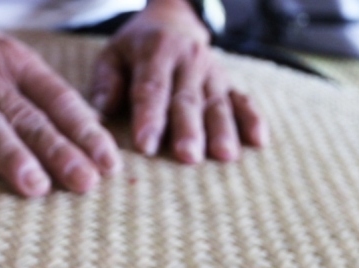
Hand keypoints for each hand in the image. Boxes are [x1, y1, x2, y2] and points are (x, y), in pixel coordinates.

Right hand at [0, 4, 121, 195]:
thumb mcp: (6, 58)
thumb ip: (40, 95)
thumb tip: (89, 133)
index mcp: (14, 62)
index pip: (57, 99)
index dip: (84, 131)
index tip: (108, 164)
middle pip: (26, 116)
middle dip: (58, 151)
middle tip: (85, 183)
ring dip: (10, 156)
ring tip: (34, 186)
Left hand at [89, 0, 265, 162]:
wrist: (174, 20)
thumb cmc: (137, 48)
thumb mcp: (113, 54)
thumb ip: (106, 82)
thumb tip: (99, 114)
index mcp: (156, 51)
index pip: (152, 88)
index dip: (149, 117)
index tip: (145, 145)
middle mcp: (189, 60)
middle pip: (188, 100)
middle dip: (188, 129)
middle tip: (187, 156)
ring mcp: (212, 72)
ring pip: (217, 104)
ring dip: (222, 131)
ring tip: (225, 156)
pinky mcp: (229, 82)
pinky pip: (243, 100)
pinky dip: (252, 119)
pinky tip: (259, 141)